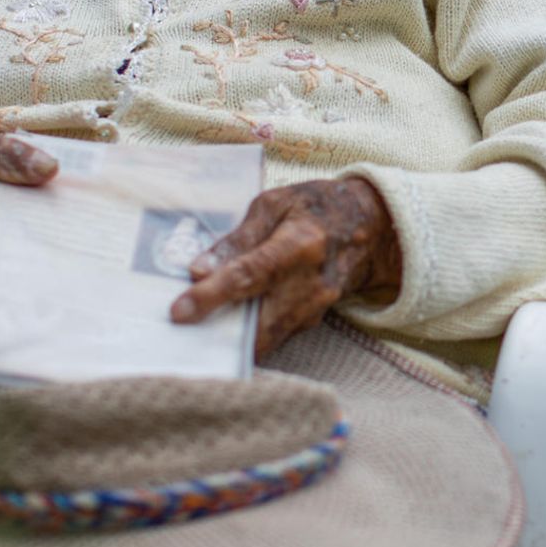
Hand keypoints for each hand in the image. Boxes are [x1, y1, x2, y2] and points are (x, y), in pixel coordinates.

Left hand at [169, 176, 400, 356]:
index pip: (250, 275)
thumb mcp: (273, 205)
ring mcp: (315, 309)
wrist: (368, 227)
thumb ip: (237, 239)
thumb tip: (198, 270)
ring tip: (190, 336)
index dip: (212, 296)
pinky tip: (218, 329)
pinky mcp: (312, 322)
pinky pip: (273, 337)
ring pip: (264, 340)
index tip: (179, 311)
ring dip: (227, 342)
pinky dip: (245, 338)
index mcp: (299, 244)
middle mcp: (311, 284)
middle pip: (257, 323)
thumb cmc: (313, 207)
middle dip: (216, 335)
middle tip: (177, 336)